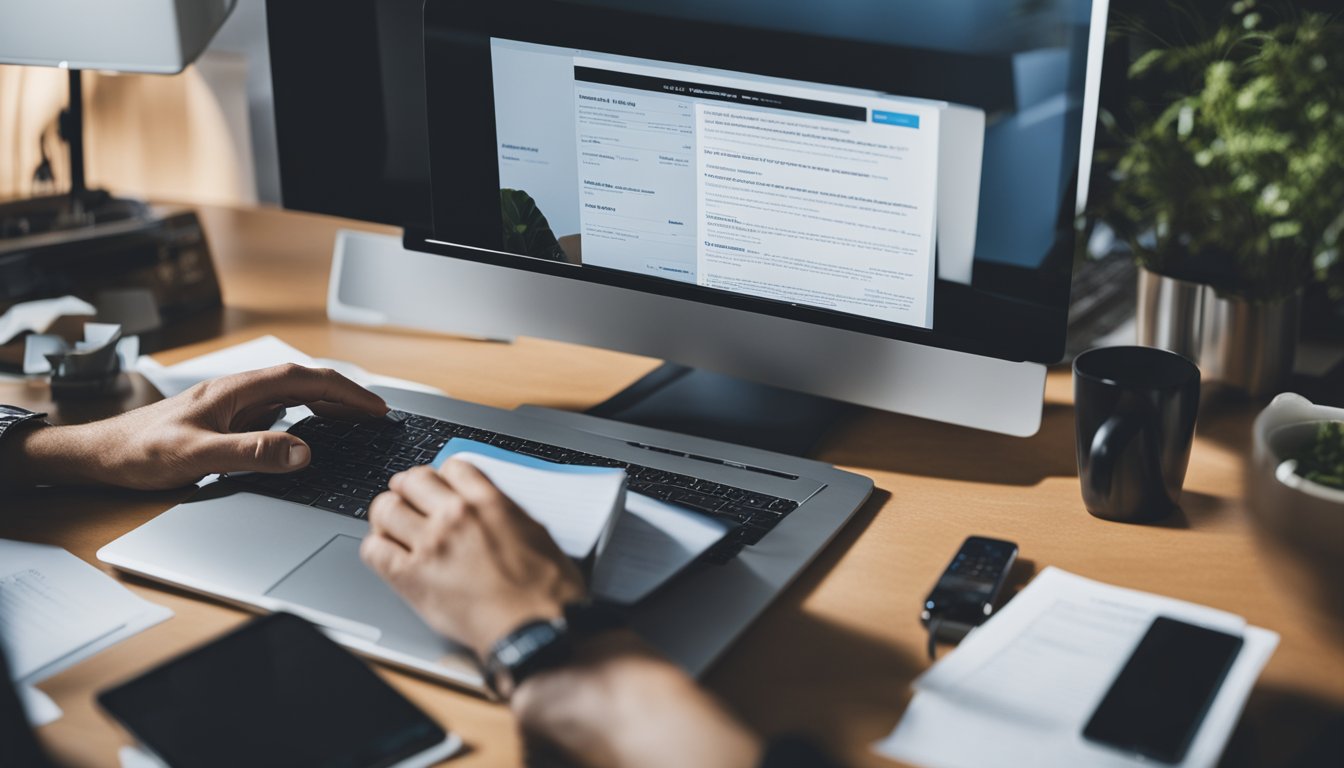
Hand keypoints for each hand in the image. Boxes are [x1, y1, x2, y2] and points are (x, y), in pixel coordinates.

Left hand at [1, 364, 387, 489]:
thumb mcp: (197, 456)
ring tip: (357, 419)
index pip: (303, 378)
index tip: (374, 407)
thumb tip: (303, 452)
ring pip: (293, 392)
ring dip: (328, 401)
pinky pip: (279, 408)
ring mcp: (233, 402)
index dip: (344, 391)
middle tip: (377, 414)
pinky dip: (308, 413)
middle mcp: (237, 390)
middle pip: (304, 380)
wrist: (101, 455)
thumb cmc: (140, 453)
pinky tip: (314, 428)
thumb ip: (251, 453)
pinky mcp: (228, 417)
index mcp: (235, 390)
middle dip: (345, 394)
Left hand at [361, 460, 585, 657]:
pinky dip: (376, 549)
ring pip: (386, 510)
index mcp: (489, 502)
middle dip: (410, 489)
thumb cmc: (545, 592)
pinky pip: (374, 551)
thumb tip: (495, 512)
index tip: (442, 487)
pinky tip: (387, 555)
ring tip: (393, 526)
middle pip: (412, 480)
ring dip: (388, 516)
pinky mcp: (411, 577)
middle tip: (411, 500)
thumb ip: (507, 515)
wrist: (533, 629)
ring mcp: (430, 545)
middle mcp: (455, 517)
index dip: (444, 477)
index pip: (452, 466)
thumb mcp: (537, 533)